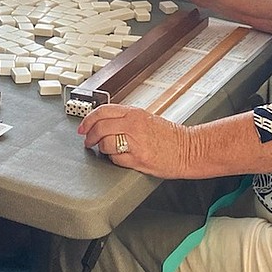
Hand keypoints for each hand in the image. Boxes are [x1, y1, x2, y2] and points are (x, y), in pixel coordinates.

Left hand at [76, 103, 191, 177]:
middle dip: (89, 137)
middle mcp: (134, 126)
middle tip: (88, 142)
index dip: (88, 119)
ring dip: (102, 149)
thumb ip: (125, 119)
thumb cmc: (170, 136)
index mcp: (135, 113)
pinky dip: (114, 159)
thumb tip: (102, 123)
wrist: (189, 149)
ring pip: (105, 144)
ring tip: (107, 150)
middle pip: (100, 128)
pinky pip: (115, 159)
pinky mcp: (138, 159)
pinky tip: (120, 158)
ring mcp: (136, 143)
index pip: (103, 111)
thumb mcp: (147, 118)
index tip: (82, 127)